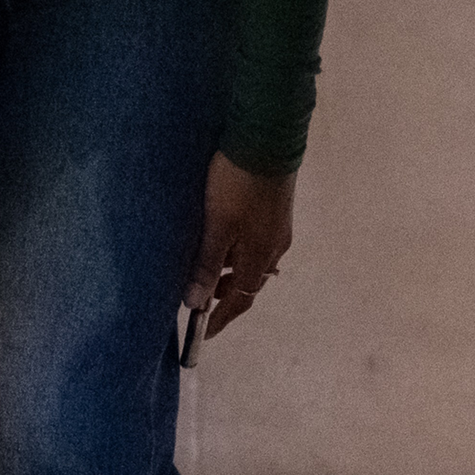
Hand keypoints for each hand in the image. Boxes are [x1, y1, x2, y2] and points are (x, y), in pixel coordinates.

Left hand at [184, 154, 296, 344]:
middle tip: (200, 297)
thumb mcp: (217, 225)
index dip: (221, 319)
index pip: (242, 300)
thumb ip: (207, 264)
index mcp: (261, 256)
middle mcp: (275, 247)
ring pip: (254, 263)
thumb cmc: (237, 184)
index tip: (203, 334)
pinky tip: (225, 241)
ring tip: (206, 267)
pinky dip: (239, 253)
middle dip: (226, 295)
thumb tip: (196, 303)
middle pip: (250, 283)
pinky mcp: (276, 210)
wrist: (267, 140)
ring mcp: (278, 228)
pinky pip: (257, 245)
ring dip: (232, 272)